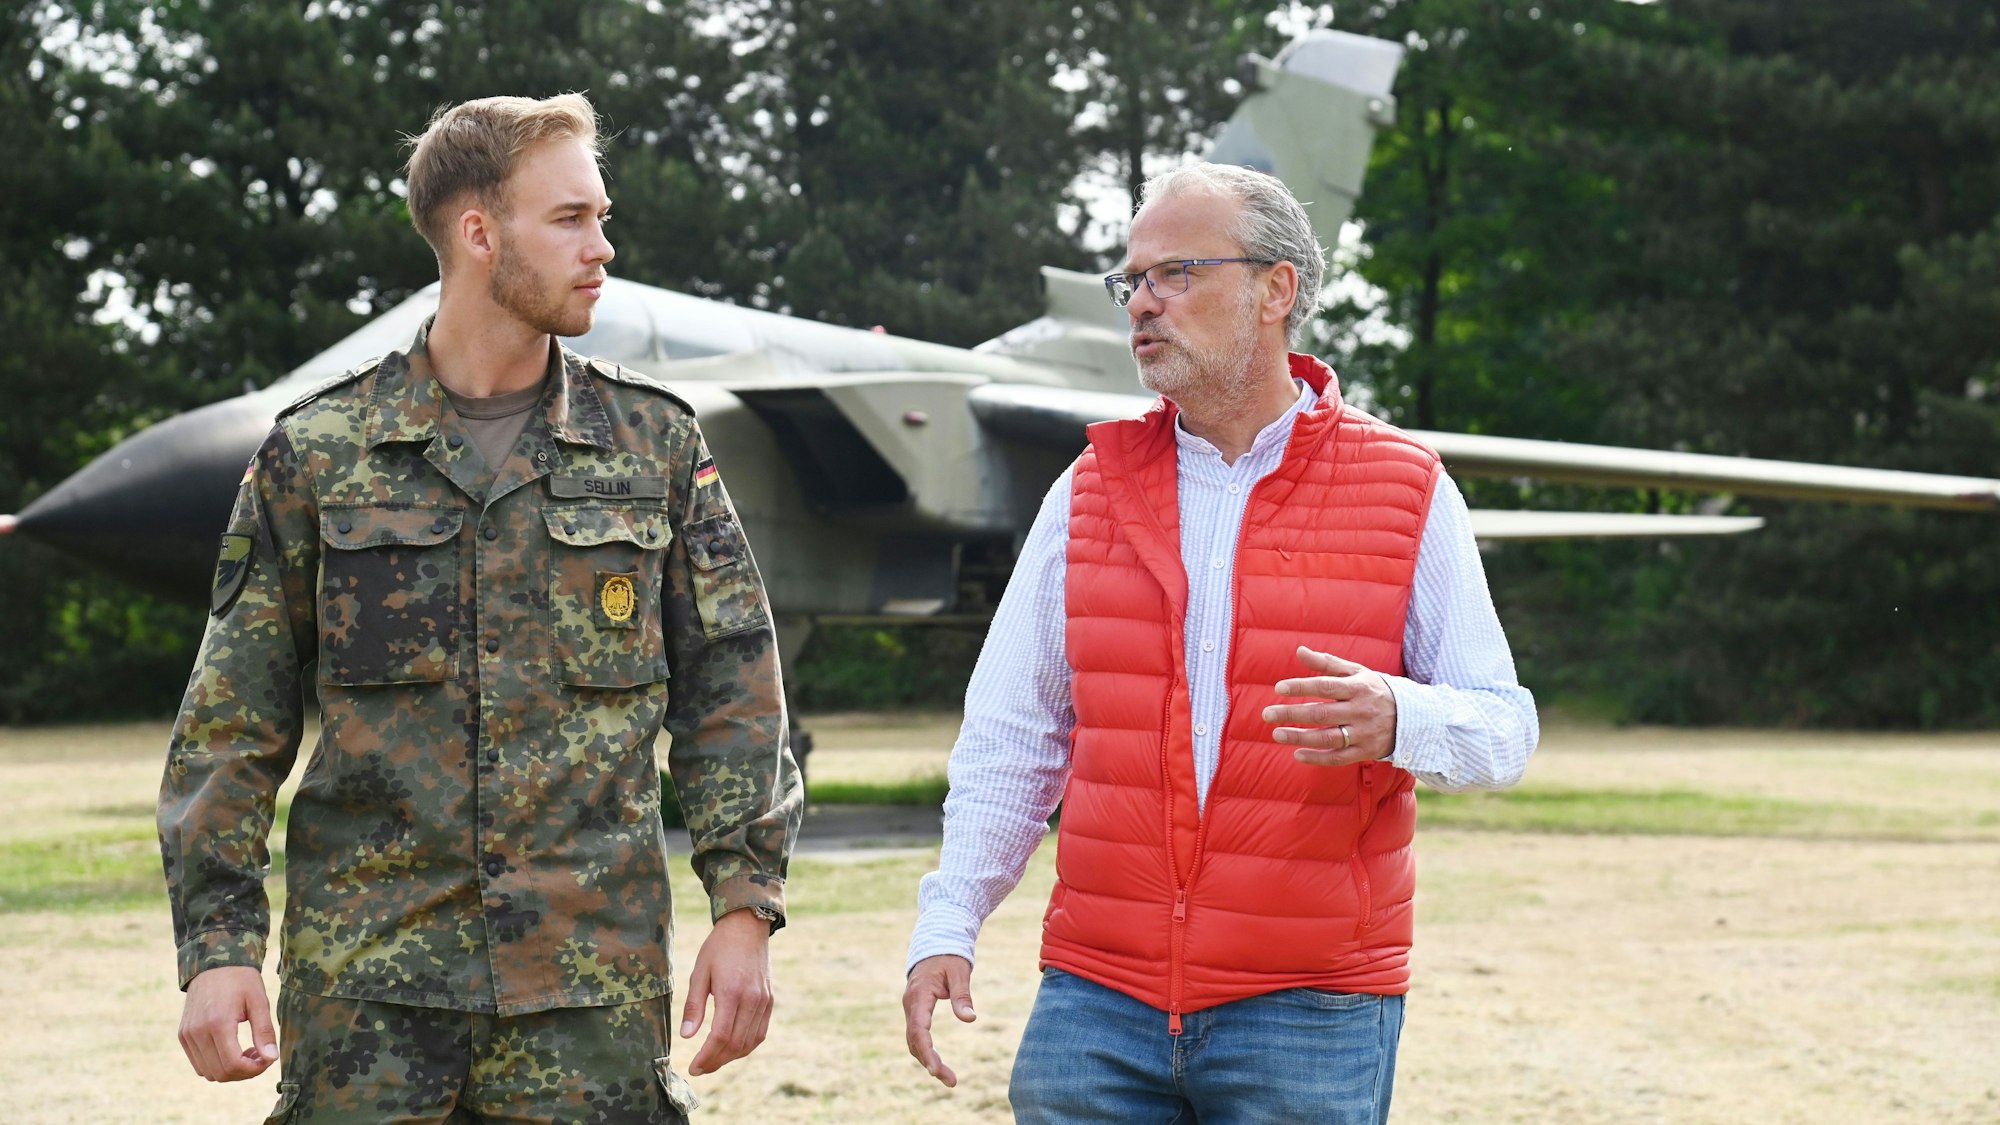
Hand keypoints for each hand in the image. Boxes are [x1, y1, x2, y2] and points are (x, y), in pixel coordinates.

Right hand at [179, 965, 277, 1081]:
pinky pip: (199, 1063)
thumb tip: (272, 1058)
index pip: (233, 1064)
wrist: (214, 964)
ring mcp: (187, 1035)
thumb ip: (264, 1032)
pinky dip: (216, 1064)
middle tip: (261, 1056)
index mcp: (217, 1023)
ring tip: (248, 1051)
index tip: (268, 1060)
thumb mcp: (258, 1001)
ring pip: (208, 1072)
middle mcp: (197, 1032)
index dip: (254, 1070)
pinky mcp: (183, 1035)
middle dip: (244, 1072)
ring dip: (230, 1070)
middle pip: (220, 1073)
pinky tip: (232, 1049)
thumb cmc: (240, 980)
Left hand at [681, 907, 774, 1075]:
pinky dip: (746, 1046)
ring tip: (713, 1061)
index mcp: (732, 991)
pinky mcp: (769, 1001)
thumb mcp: (699, 972)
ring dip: (730, 1057)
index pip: (720, 1036)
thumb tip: (686, 1035)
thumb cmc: (719, 948)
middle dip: (716, 1061)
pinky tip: (731, 1049)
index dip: (706, 1057)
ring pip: (750, 1042)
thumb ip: (694, 1005)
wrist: (748, 927)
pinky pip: (760, 1033)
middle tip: (700, 1068)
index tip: (693, 1068)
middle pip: (736, 1044)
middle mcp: (752, 999)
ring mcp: (764, 1001)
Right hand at [902, 954, 974, 1086]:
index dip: (926, 1051)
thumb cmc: (949, 957)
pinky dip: (925, 1051)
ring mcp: (911, 1008)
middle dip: (930, 1063)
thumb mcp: (960, 972)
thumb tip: (970, 1019)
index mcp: (919, 995)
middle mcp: (910, 1004)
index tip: (936, 1070)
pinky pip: (916, 1035)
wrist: (935, 944)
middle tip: (952, 1082)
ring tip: (949, 1078)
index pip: (919, 1029)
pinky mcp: (915, 1011)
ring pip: (913, 1041)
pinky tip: (937, 1063)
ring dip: (928, 1060)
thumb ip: (963, 995)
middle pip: (915, 1041)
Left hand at [1262, 646, 1397, 765]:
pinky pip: (1339, 758)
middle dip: (1292, 714)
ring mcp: (1363, 733)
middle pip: (1322, 713)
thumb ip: (1327, 663)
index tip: (1279, 688)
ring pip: (1328, 738)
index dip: (1301, 687)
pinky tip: (1298, 755)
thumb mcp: (1356, 672)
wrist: (1412, 718)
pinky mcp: (1366, 751)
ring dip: (1300, 737)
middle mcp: (1361, 711)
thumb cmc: (1375, 690)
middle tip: (1267, 714)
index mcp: (1358, 688)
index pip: (1325, 686)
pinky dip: (1318, 758)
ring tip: (1277, 734)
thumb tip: (1299, 651)